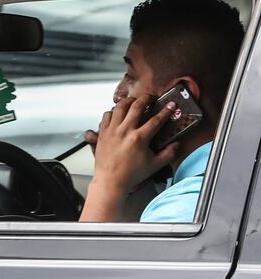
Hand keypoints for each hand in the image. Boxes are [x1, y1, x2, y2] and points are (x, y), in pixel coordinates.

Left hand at [79, 94, 178, 221]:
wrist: (110, 181)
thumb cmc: (131, 174)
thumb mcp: (155, 165)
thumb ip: (169, 154)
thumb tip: (177, 144)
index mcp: (139, 138)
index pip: (156, 119)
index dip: (166, 110)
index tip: (171, 105)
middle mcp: (124, 131)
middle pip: (136, 106)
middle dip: (146, 98)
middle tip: (151, 97)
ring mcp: (112, 131)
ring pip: (119, 107)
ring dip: (128, 101)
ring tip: (134, 101)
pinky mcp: (102, 133)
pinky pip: (106, 115)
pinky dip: (113, 111)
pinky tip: (118, 113)